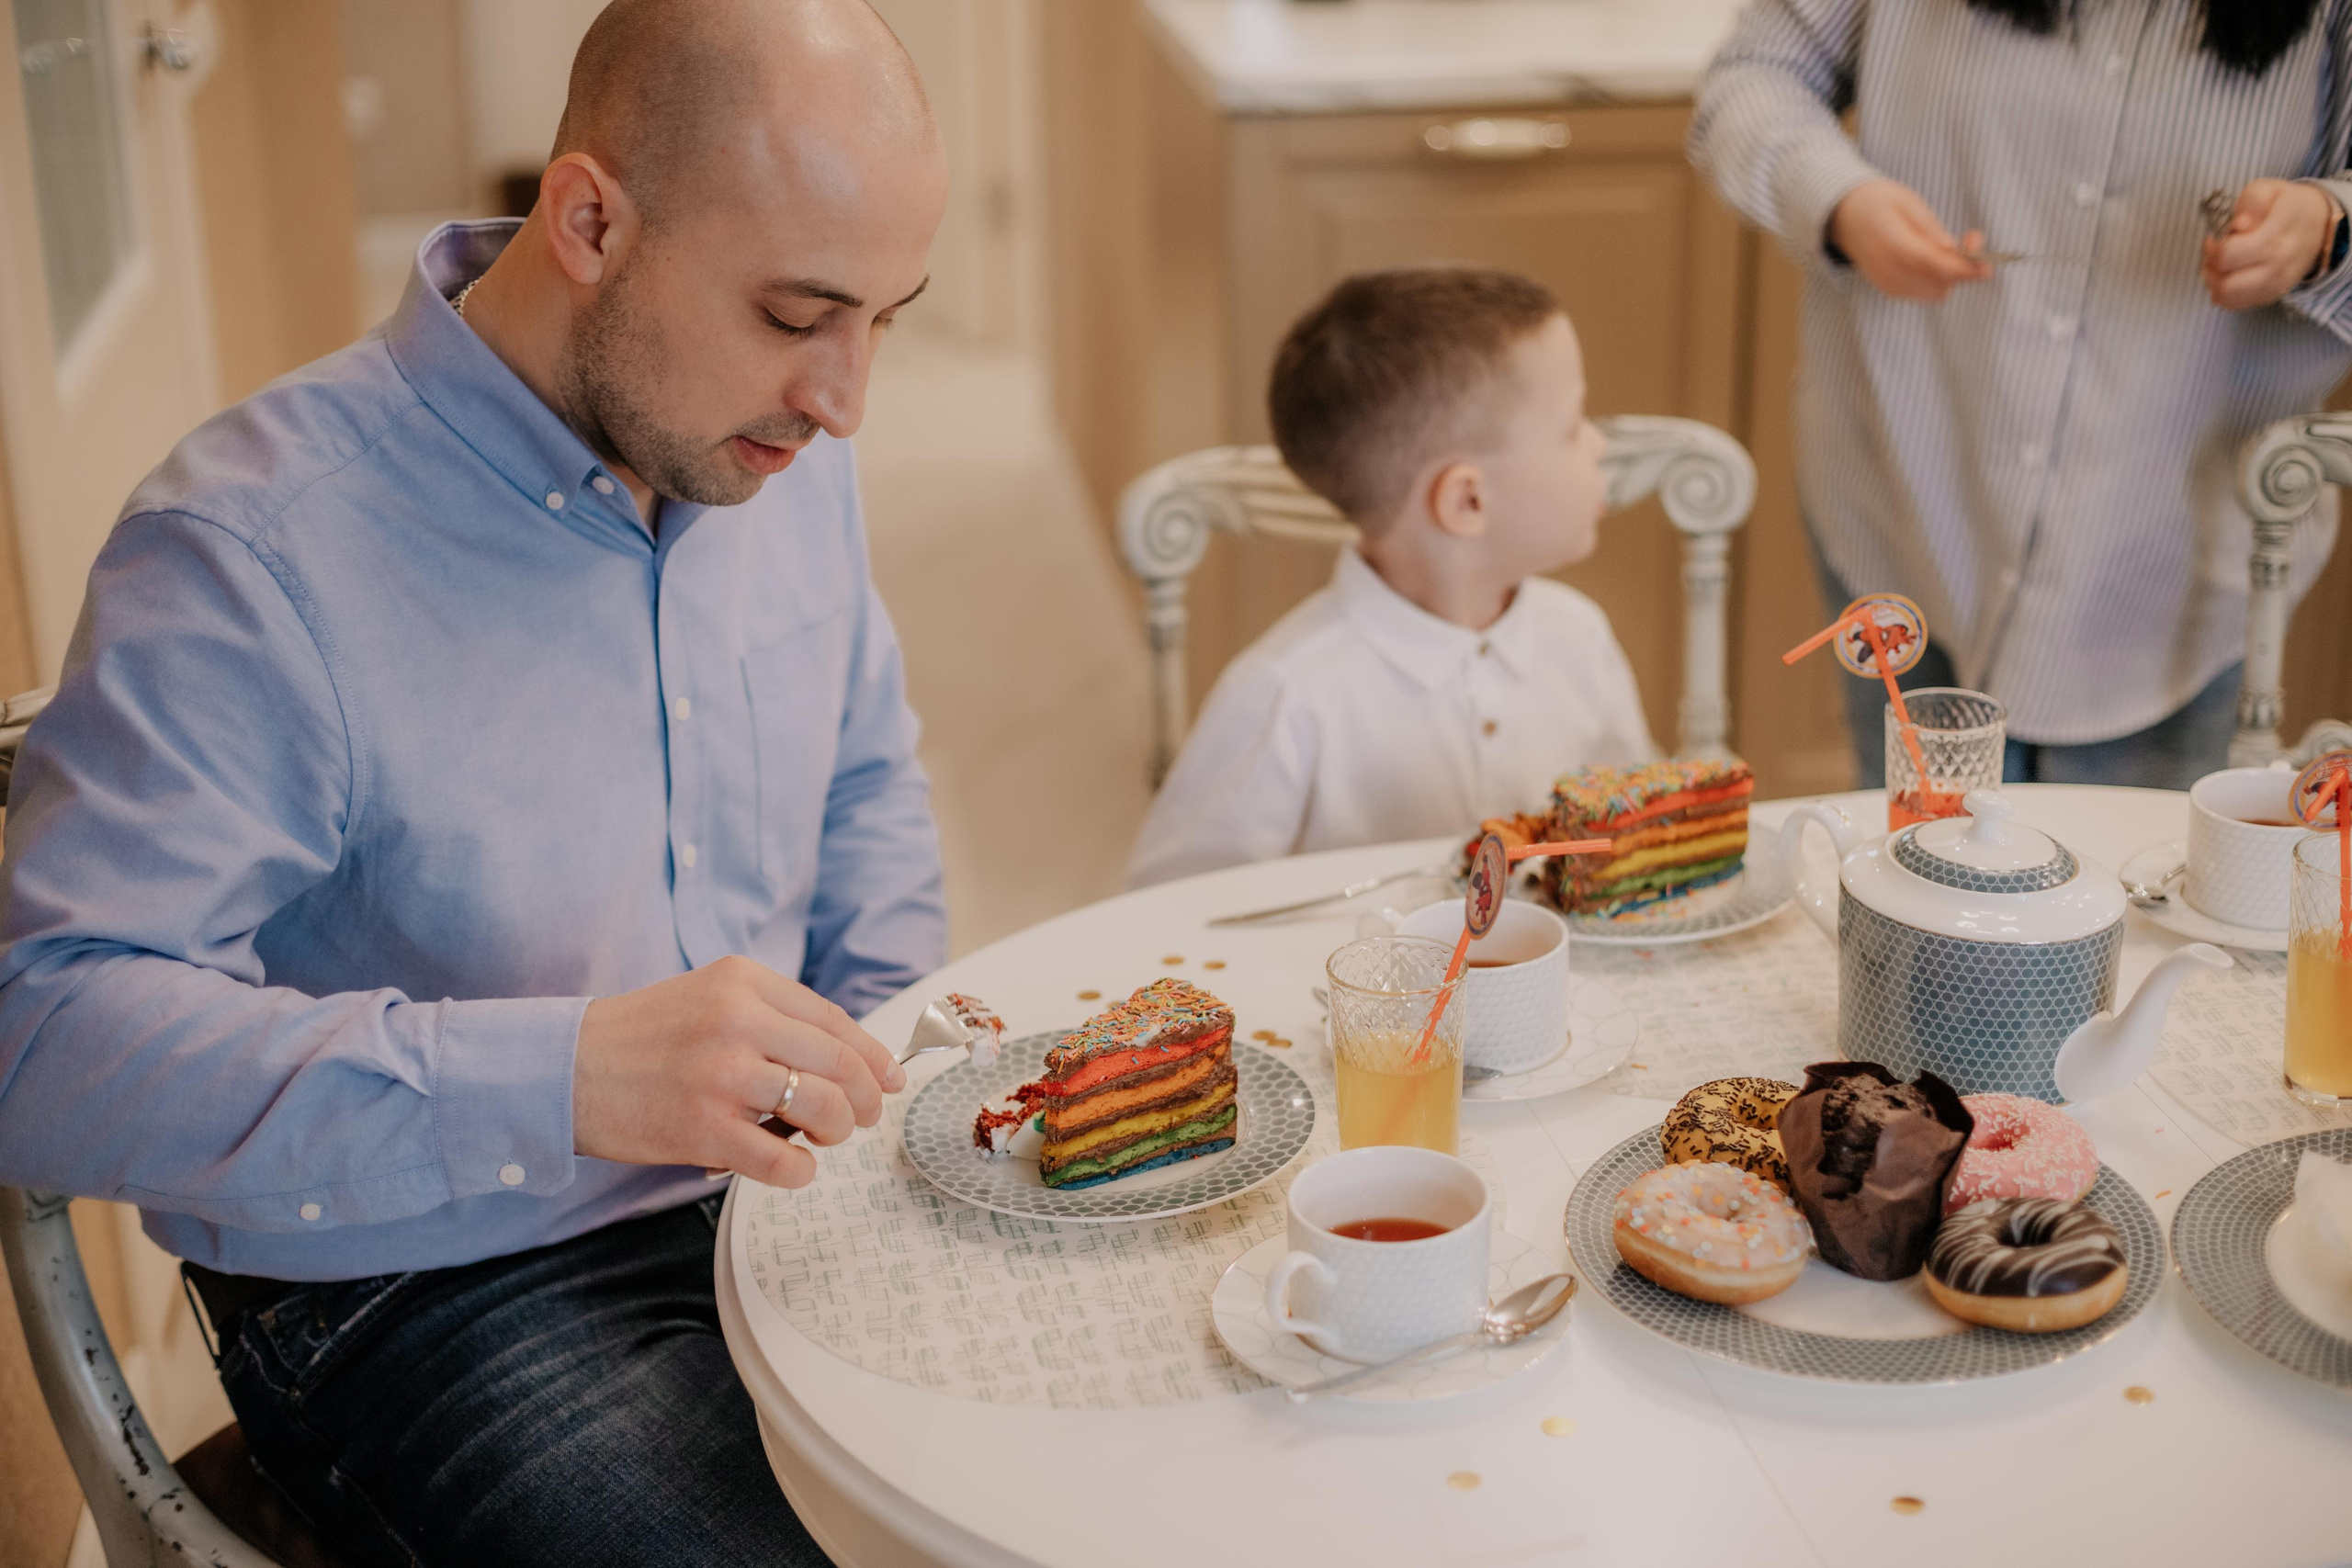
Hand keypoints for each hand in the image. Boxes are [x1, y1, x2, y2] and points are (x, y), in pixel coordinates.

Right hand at [572, 955, 905, 1187]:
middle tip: (864, 1118)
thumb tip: (848, 1058)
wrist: (564, 1068)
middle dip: (867, 1099)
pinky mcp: (703, 1128)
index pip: (833, 1020)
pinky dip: (802, 1170)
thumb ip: (772, 1016)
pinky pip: (785, 1160)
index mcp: (744, 982)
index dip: (873, 1056)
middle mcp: (738, 1021)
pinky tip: (792, 1166)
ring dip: (837, 1133)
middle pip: (841, 1065)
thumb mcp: (709, 997)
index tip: (891, 1079)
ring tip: (820, 1139)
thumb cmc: (641, 1038)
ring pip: (825, 1110)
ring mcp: (722, 1075)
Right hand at [1826, 180, 1991, 301]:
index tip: (1988, 263)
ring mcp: (1888, 284)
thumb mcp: (1908, 203)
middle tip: (1970, 238)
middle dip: (1963, 268)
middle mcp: (1888, 271)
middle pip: (1939, 284)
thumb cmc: (1878, 203)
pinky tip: (1935, 257)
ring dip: (1952, 274)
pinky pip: (1925, 292)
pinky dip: (1938, 279)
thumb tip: (1952, 249)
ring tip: (1950, 246)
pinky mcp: (1890, 289)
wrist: (1845, 216)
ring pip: (1935, 292)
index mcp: (1891, 245)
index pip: (1933, 266)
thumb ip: (1929, 229)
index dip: (1964, 268)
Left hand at [2204, 178, 2337, 309]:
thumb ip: (2252, 202)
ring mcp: (2275, 284)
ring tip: (2220, 265)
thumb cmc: (2288, 205)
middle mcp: (2277, 266)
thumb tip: (2239, 225)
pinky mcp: (2271, 295)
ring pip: (2228, 298)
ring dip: (2215, 282)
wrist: (2320, 226)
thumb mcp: (2271, 189)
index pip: (2228, 255)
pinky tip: (2229, 275)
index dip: (2213, 247)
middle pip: (2225, 284)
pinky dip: (2224, 293)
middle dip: (2211, 267)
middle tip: (2215, 253)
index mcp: (2275, 238)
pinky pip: (2236, 304)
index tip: (2215, 238)